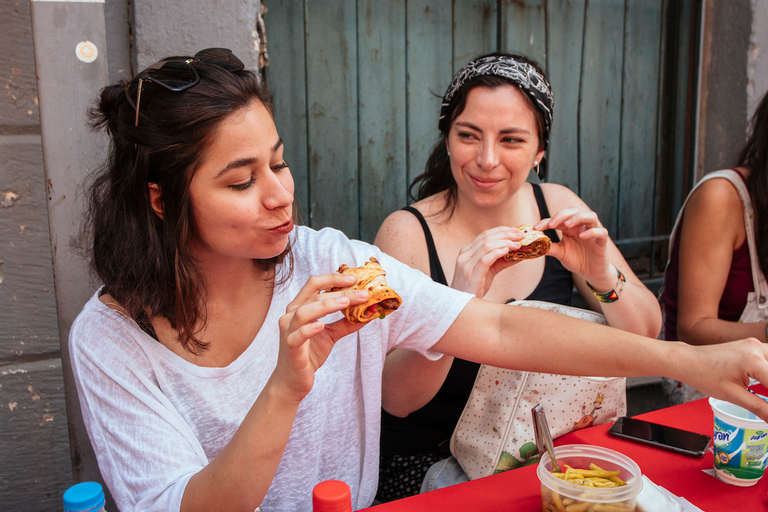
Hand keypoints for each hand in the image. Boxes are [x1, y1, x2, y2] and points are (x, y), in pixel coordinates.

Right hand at [273, 273, 368, 402]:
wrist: (293, 381)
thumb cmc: (309, 355)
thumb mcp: (331, 335)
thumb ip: (346, 323)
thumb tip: (369, 313)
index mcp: (299, 308)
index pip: (314, 284)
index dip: (333, 278)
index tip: (355, 278)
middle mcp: (291, 315)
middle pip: (313, 295)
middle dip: (339, 291)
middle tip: (362, 292)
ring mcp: (288, 331)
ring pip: (304, 312)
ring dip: (326, 305)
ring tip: (346, 302)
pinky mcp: (290, 348)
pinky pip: (297, 335)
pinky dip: (309, 329)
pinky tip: (322, 326)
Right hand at [451, 226, 522, 296]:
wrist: (461, 305)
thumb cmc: (473, 288)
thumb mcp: (487, 271)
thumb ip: (500, 261)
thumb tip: (518, 255)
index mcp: (466, 252)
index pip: (484, 234)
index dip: (501, 230)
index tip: (515, 230)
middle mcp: (465, 255)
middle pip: (486, 237)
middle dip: (506, 234)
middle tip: (520, 235)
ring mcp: (466, 264)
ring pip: (486, 246)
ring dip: (505, 242)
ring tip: (517, 244)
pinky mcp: (471, 274)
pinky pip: (485, 259)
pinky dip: (497, 253)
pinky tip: (507, 251)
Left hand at [534, 208, 613, 286]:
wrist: (591, 272)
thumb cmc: (577, 259)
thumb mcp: (561, 253)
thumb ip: (549, 247)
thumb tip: (533, 244)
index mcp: (570, 228)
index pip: (558, 219)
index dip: (546, 221)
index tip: (536, 228)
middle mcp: (581, 227)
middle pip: (574, 212)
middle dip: (561, 215)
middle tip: (551, 224)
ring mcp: (593, 232)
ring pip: (590, 216)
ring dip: (578, 218)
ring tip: (567, 225)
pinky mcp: (602, 241)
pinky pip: (601, 231)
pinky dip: (592, 232)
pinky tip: (582, 236)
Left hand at [676, 338, 767, 421]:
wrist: (687, 360)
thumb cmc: (704, 376)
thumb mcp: (733, 396)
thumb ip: (760, 408)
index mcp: (753, 361)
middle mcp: (757, 348)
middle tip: (766, 398)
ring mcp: (755, 344)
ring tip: (764, 390)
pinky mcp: (752, 345)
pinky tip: (765, 384)